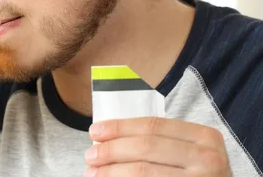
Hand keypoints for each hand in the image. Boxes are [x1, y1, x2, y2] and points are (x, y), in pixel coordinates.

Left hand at [84, 117, 230, 176]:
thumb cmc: (197, 172)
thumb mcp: (188, 150)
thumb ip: (157, 140)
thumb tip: (106, 138)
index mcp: (204, 136)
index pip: (152, 126)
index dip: (120, 127)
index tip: (94, 131)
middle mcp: (208, 159)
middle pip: (145, 148)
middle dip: (111, 150)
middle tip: (90, 155)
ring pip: (143, 172)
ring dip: (112, 172)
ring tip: (93, 173)